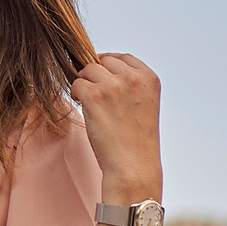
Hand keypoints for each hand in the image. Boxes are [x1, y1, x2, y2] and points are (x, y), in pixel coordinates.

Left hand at [70, 52, 162, 205]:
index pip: (122, 58)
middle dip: (96, 76)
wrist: (133, 167)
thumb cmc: (135, 140)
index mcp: (150, 78)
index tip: (103, 80)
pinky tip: (86, 109)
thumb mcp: (143, 104)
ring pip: (86, 71)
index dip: (108, 66)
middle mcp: (133, 78)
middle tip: (98, 99)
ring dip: (85, 85)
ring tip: (93, 106)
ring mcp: (114, 85)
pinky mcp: (95, 96)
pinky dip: (76, 95)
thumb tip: (98, 65)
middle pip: (102, 61)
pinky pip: (76, 84)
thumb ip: (129, 84)